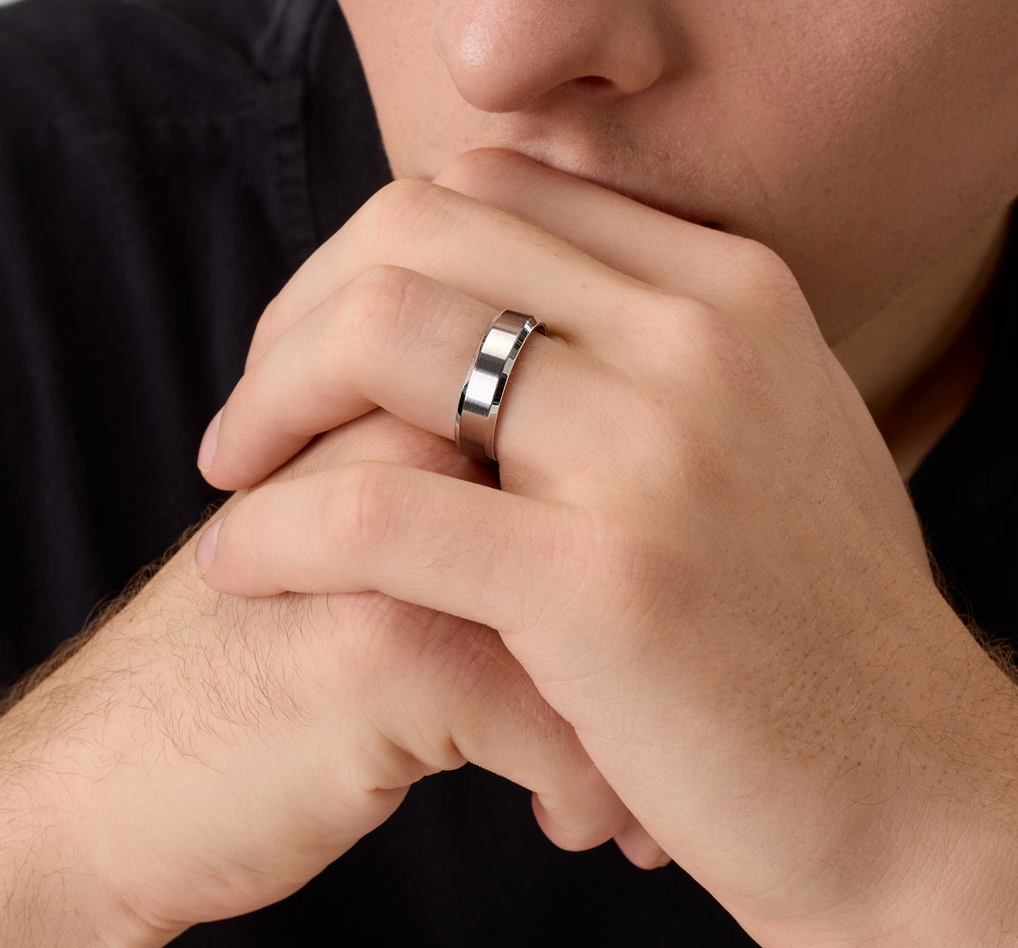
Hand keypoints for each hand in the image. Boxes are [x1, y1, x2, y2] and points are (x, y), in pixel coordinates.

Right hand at [0, 410, 660, 947]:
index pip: (593, 436)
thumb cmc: (271, 654)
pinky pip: (555, 716)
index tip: (667, 631)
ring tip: (642, 781)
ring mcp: (402, 535)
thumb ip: (467, 498)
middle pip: (611, 517)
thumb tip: (618, 526)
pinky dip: (587, 785)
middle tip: (679, 707)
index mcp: (416, 405)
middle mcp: (415, 443)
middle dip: (665, 629)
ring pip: (607, 618)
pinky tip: (571, 821)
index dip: (648, 539)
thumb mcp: (369, 543)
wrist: (129, 766)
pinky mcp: (387, 650)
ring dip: (643, 721)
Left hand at [197, 149, 1017, 944]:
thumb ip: (641, 350)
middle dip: (299, 312)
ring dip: (268, 402)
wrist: (908, 783)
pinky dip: (276, 529)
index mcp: (729, 289)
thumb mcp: (752, 432)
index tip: (323, 343)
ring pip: (380, 339)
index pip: (492, 190)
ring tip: (235, 476)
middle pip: (418, 234)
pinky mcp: (602, 584)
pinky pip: (373, 513)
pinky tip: (240, 564)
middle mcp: (698, 339)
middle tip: (257, 410)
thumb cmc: (809, 618)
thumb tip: (496, 306)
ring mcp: (654, 452)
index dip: (373, 252)